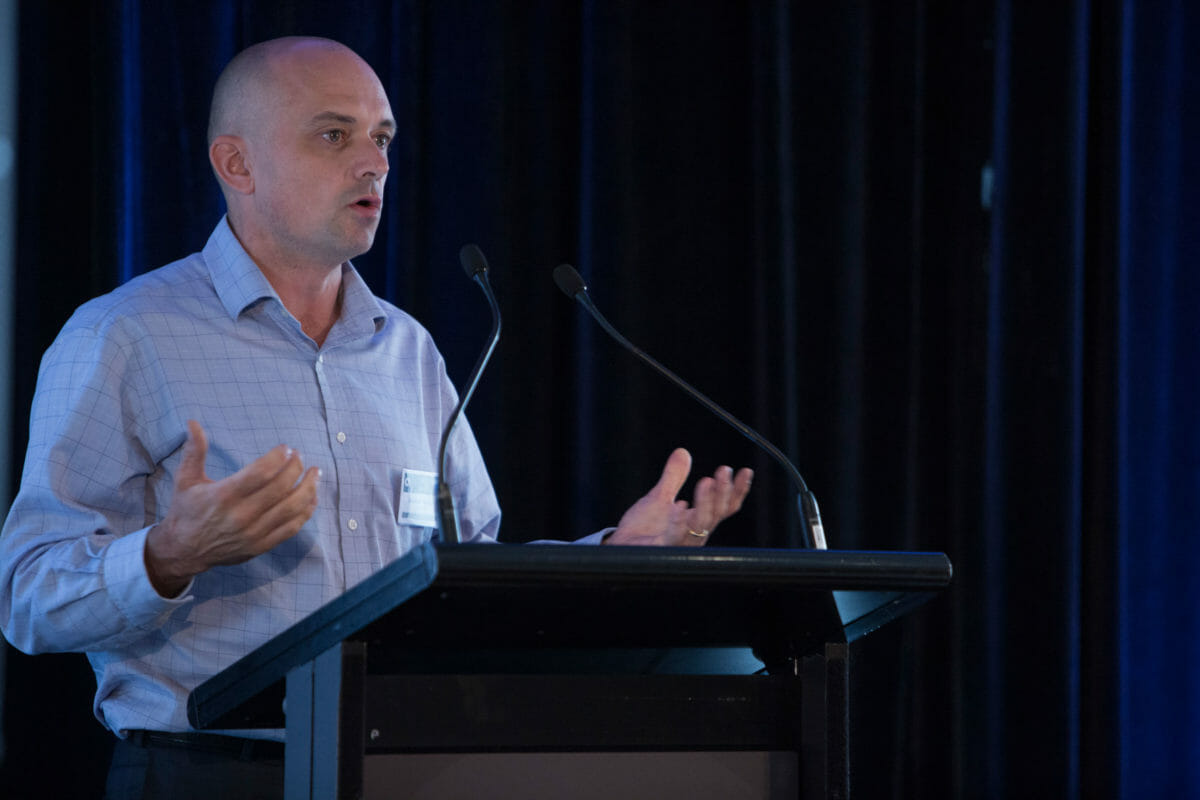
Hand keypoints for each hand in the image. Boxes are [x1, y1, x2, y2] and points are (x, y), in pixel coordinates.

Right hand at [144, 420, 319, 595]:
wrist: (183, 551)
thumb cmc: (186, 510)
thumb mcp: (185, 480)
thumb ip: (194, 451)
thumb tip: (193, 422)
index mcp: (223, 496)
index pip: (261, 473)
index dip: (278, 458)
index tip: (286, 448)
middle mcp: (241, 516)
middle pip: (280, 488)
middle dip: (296, 468)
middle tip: (299, 456)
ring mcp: (254, 533)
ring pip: (291, 508)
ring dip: (309, 487)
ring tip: (315, 472)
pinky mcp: (261, 546)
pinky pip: (292, 527)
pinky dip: (307, 511)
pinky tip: (312, 496)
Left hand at [606, 448, 751, 546]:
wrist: (620, 548)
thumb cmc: (643, 528)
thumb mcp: (659, 497)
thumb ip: (673, 478)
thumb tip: (682, 452)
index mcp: (697, 521)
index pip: (724, 507)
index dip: (737, 491)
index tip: (745, 471)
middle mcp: (694, 534)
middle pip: (716, 514)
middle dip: (723, 492)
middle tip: (724, 470)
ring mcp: (680, 543)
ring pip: (700, 525)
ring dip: (706, 503)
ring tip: (706, 481)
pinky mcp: (662, 549)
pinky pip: (674, 537)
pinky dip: (679, 522)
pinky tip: (680, 506)